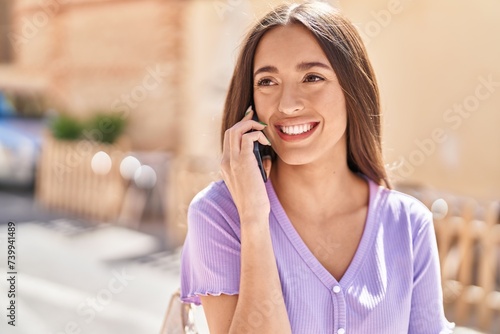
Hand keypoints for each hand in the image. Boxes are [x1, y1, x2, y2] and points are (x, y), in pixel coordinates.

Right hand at [221, 106, 271, 221]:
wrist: (252, 212)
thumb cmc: (254, 200)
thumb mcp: (251, 179)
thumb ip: (254, 166)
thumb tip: (266, 156)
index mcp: (225, 165)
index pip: (229, 139)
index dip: (239, 127)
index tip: (250, 120)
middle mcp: (225, 160)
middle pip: (230, 131)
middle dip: (244, 121)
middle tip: (256, 116)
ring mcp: (232, 160)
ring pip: (236, 130)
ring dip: (250, 125)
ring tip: (263, 129)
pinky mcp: (242, 161)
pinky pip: (248, 137)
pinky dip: (258, 135)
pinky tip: (266, 142)